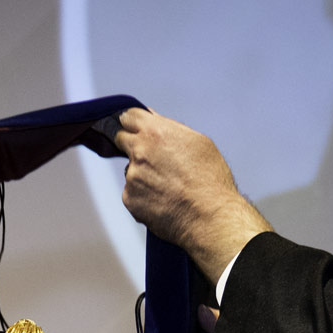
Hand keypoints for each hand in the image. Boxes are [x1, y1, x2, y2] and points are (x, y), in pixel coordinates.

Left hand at [113, 109, 270, 280]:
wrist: (209, 216)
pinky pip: (132, 192)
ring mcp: (132, 176)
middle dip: (132, 145)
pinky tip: (162, 200)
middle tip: (151, 159)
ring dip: (142, 174)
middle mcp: (139, 151)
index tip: (133, 128)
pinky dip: (143, 195)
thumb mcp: (198, 142)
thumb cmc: (210, 180)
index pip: (129, 116)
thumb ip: (171, 129)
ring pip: (130, 169)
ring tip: (167, 186)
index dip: (132, 122)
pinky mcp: (129, 198)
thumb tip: (155, 121)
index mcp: (156, 132)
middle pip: (121, 139)